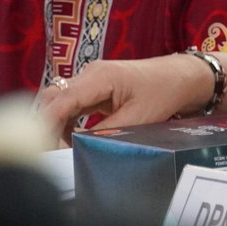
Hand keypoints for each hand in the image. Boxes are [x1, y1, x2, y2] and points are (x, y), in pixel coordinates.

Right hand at [37, 53, 211, 143]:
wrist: (182, 77)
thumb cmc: (164, 93)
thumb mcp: (138, 118)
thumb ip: (106, 132)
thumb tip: (79, 146)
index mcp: (100, 76)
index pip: (62, 99)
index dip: (48, 123)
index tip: (44, 146)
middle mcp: (90, 74)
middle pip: (54, 98)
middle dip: (46, 125)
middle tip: (49, 152)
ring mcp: (91, 80)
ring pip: (60, 102)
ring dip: (56, 125)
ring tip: (61, 149)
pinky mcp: (94, 88)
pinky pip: (72, 104)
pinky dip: (67, 122)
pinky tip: (73, 139)